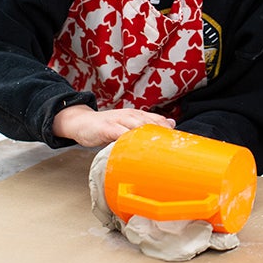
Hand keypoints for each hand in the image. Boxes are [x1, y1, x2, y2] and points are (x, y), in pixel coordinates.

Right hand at [52, 104, 174, 146]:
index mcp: (137, 115)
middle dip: (163, 133)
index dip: (169, 130)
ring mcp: (118, 120)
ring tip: (160, 146)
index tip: (180, 142)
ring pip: (137, 125)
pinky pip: (118, 132)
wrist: (81, 122)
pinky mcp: (106, 128)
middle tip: (174, 147)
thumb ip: (147, 124)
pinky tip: (134, 146)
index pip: (157, 120)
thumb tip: (170, 124)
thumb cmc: (107, 127)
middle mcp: (130, 115)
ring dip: (149, 135)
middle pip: (151, 122)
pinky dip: (127, 138)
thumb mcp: (128, 124)